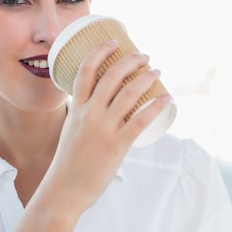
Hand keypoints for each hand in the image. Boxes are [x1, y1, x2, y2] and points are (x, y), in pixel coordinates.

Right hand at [46, 40, 169, 212]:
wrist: (65, 190)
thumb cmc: (68, 163)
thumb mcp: (71, 132)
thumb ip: (84, 118)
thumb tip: (102, 109)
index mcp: (75, 110)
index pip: (85, 71)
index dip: (100, 52)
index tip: (113, 41)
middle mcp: (89, 115)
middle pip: (111, 76)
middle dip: (130, 60)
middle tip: (143, 55)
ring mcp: (103, 129)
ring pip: (129, 94)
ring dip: (146, 78)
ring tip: (156, 71)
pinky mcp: (117, 145)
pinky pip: (140, 120)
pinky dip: (155, 106)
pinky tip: (166, 97)